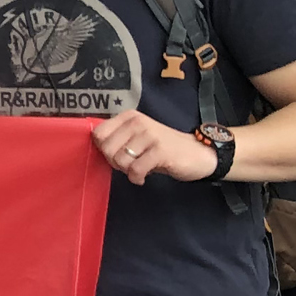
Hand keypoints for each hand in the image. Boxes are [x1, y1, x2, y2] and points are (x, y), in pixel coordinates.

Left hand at [93, 107, 216, 184]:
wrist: (198, 153)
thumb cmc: (163, 148)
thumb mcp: (138, 138)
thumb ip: (118, 139)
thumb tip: (97, 147)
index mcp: (129, 117)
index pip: (98, 133)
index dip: (104, 149)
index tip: (117, 154)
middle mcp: (137, 122)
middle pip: (106, 148)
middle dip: (114, 162)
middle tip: (129, 165)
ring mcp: (149, 135)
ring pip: (120, 160)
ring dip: (127, 171)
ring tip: (138, 169)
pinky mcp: (160, 150)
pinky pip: (135, 169)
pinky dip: (136, 178)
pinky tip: (143, 177)